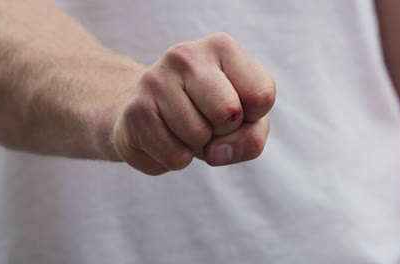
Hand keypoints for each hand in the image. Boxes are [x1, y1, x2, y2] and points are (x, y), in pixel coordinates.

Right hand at [112, 33, 275, 174]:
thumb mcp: (244, 123)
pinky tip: (165, 137)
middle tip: (206, 122)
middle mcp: (187, 55)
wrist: (148, 115)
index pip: (262, 95)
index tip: (233, 108)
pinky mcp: (136, 110)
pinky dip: (176, 159)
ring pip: (200, 137)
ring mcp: (157, 79)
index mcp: (222, 47)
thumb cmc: (205, 114)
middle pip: (230, 114)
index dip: (252, 117)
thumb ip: (251, 138)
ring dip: (197, 147)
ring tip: (183, 128)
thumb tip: (218, 152)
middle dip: (223, 132)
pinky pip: (175, 156)